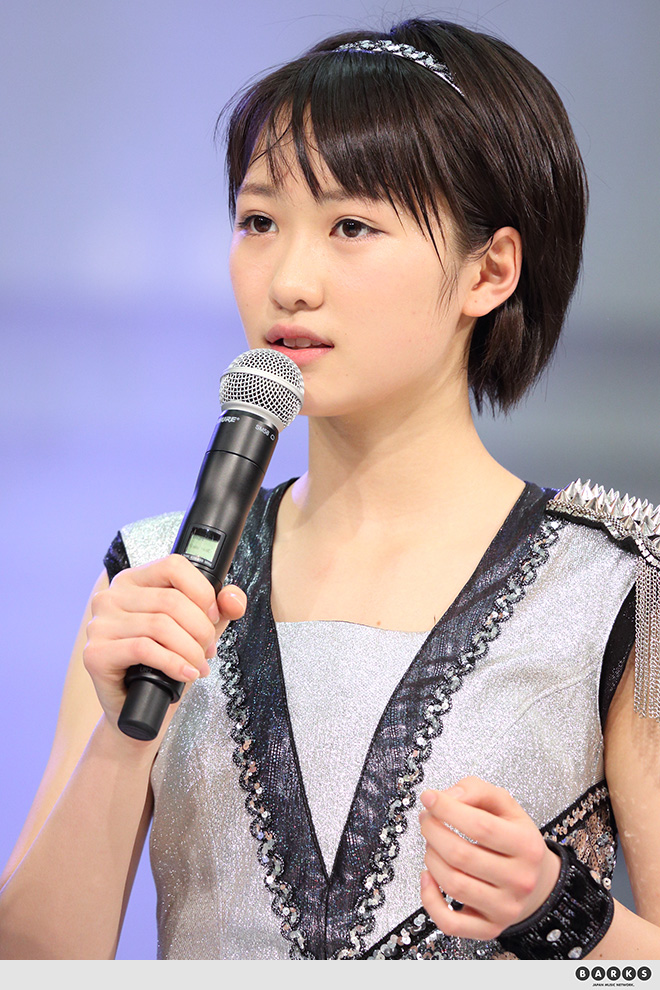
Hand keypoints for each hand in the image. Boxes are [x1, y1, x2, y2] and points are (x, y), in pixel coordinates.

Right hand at [83, 554, 245, 739]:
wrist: (138, 710)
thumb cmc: (164, 665)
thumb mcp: (197, 630)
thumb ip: (220, 610)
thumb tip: (233, 599)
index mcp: (134, 582)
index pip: (173, 566)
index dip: (202, 591)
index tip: (213, 617)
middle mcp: (111, 597)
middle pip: (171, 600)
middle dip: (200, 629)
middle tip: (208, 650)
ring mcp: (99, 624)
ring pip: (160, 625)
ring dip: (190, 650)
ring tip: (198, 665)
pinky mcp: (95, 653)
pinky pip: (144, 649)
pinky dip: (173, 663)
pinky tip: (186, 674)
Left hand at [419, 776, 560, 939]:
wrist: (535, 879)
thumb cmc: (514, 837)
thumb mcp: (504, 804)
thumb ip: (475, 790)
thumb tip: (446, 797)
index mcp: (527, 845)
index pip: (480, 826)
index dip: (448, 809)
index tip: (430, 798)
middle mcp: (520, 879)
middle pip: (461, 855)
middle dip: (433, 831)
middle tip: (427, 820)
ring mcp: (505, 907)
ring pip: (453, 884)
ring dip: (431, 857)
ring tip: (432, 844)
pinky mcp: (489, 928)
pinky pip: (450, 923)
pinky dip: (430, 899)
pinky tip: (428, 876)